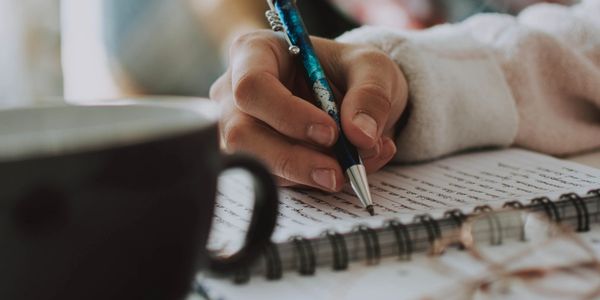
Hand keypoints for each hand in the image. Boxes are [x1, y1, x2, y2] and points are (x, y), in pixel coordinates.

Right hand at [210, 30, 407, 191]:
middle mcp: (234, 92)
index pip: (252, 86)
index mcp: (255, 53)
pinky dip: (314, 182)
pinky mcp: (254, 159)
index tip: (331, 132)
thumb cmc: (348, 71)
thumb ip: (371, 95)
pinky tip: (346, 169)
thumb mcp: (372, 68)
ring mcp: (238, 129)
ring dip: (307, 174)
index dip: (288, 114)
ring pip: (257, 163)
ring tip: (353, 167)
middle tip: (338, 172)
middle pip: (243, 134)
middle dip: (293, 159)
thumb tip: (361, 136)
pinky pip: (275, 180)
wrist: (351, 97)